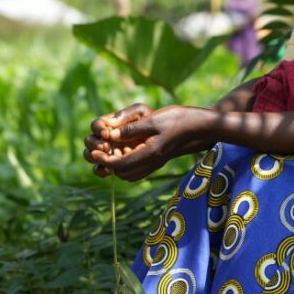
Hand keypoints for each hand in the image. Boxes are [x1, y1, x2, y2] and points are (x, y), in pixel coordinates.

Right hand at [84, 103, 153, 176]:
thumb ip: (126, 116)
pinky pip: (102, 170)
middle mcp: (105, 138)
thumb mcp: (141, 113)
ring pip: (91, 156)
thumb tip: (110, 126)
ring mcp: (108, 153)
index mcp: (109, 124)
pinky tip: (110, 169)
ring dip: (94, 157)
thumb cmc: (151, 120)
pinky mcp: (114, 165)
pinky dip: (102, 170)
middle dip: (94, 144)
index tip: (106, 133)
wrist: (164, 136)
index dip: (98, 129)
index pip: (96, 125)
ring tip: (107, 156)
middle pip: (89, 141)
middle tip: (106, 147)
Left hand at [86, 105, 212, 180]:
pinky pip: (136, 170)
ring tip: (109, 150)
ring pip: (128, 174)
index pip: (120, 165)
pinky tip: (123, 151)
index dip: (104, 160)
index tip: (94, 151)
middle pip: (122, 173)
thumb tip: (111, 135)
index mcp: (149, 153)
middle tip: (99, 149)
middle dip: (107, 164)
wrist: (198, 126)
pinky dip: (126, 164)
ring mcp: (154, 163)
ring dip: (116, 165)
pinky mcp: (156, 161)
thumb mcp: (153, 119)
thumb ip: (131, 129)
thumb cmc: (178, 119)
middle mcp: (151, 162)